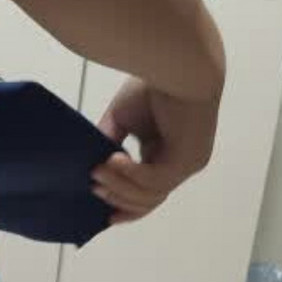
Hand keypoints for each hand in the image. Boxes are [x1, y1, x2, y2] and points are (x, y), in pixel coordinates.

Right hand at [92, 77, 220, 224]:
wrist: (176, 63)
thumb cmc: (152, 85)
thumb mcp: (122, 120)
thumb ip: (109, 143)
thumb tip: (92, 166)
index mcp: (167, 155)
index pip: (148, 193)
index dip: (125, 206)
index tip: (104, 217)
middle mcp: (182, 164)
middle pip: (148, 200)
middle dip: (117, 198)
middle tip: (93, 187)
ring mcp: (188, 164)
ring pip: (149, 194)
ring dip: (119, 186)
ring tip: (96, 171)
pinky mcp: (188, 158)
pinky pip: (153, 179)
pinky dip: (130, 174)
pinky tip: (112, 160)